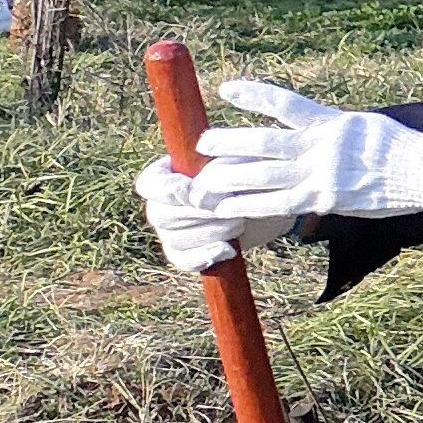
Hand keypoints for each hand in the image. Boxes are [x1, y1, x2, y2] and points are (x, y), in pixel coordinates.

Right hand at [137, 154, 288, 274]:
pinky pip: (183, 261)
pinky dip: (204, 257)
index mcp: (168, 174)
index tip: (187, 188)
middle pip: (161, 215)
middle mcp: (162, 204)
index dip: (164, 190)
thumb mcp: (238, 162)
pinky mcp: (188, 252)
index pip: (149, 184)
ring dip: (210, 233)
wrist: (273, 198)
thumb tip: (193, 195)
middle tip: (231, 208)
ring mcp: (171, 231)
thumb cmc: (253, 170)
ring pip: (174, 239)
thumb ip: (214, 172)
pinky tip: (228, 250)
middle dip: (198, 214)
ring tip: (239, 223)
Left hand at [189, 78, 422, 226]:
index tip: (226, 89)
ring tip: (199, 180)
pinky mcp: (323, 199)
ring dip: (226, 176)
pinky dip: (246, 205)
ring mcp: (321, 173)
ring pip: (261, 173)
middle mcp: (321, 144)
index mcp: (330, 121)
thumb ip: (331, 129)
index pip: (285, 103)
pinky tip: (225, 208)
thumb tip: (310, 131)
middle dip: (226, 142)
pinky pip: (276, 204)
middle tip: (200, 143)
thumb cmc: (398, 149)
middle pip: (262, 142)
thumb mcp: (363, 126)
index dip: (253, 95)